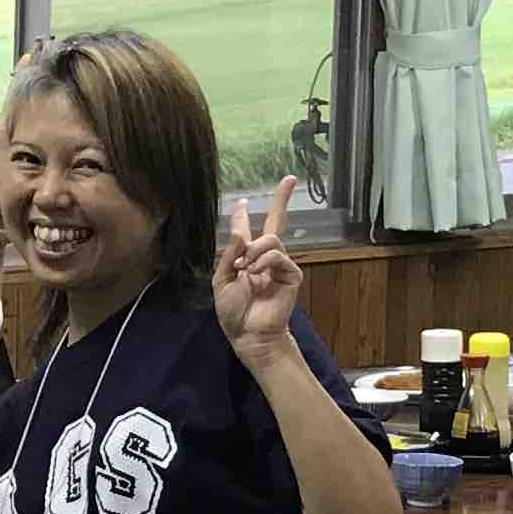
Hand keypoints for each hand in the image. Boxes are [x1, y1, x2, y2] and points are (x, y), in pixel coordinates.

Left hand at [212, 177, 305, 361]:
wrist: (248, 334)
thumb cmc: (233, 312)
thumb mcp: (221, 281)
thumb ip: (229, 255)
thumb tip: (240, 232)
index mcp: (244, 259)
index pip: (246, 231)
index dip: (242, 215)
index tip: (241, 201)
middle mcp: (264, 258)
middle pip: (276, 222)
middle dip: (282, 199)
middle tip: (290, 180)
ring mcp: (279, 265)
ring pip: (272, 239)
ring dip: (255, 250)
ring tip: (245, 267)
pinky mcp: (291, 275)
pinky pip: (278, 256)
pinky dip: (264, 260)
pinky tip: (255, 271)